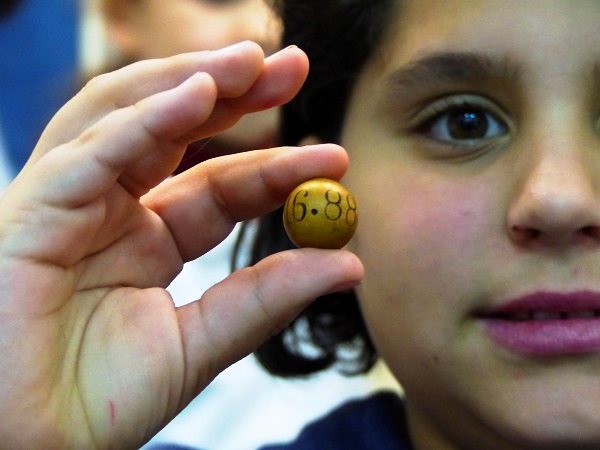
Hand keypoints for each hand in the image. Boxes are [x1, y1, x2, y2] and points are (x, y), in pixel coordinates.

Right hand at [0, 42, 362, 448]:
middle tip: (290, 64)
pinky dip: (144, 119)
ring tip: (253, 60)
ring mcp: (68, 204)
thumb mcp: (200, 345)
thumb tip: (350, 264)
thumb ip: (267, 300)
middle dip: (232, 92)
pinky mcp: (30, 213)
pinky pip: (90, 153)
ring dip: (190, 82)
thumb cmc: (97, 405)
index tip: (335, 158)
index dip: (276, 166)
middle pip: (173, 131)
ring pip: (126, 119)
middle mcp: (108, 211)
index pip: (219, 185)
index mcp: (145, 241)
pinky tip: (200, 93)